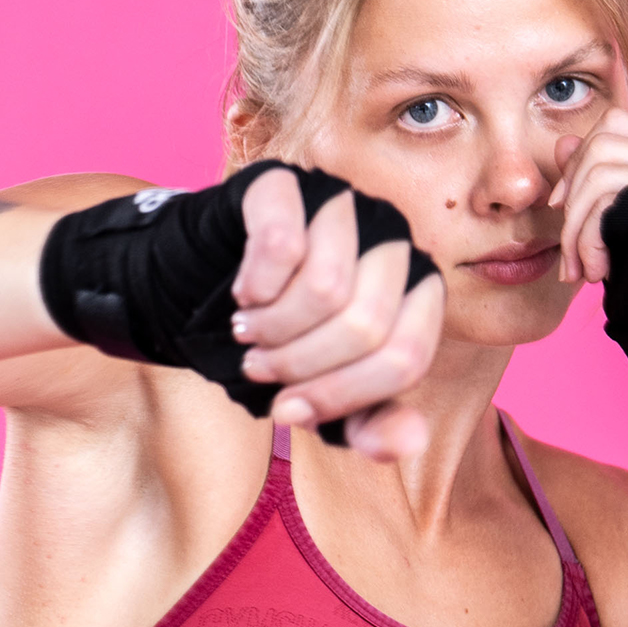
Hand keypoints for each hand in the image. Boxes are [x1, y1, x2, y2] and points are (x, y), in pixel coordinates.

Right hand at [230, 168, 443, 459]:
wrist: (208, 284)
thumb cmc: (282, 339)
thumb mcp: (324, 395)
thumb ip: (369, 423)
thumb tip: (407, 442)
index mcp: (419, 291)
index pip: (407, 357)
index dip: (343, 396)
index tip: (289, 410)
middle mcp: (395, 239)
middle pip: (367, 325)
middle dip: (300, 365)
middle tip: (260, 368)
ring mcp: (345, 203)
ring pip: (328, 287)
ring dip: (273, 329)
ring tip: (251, 334)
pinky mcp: (289, 184)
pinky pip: (283, 244)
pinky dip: (254, 287)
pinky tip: (245, 295)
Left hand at [551, 112, 627, 501]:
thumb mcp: (626, 247)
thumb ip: (602, 196)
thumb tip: (563, 143)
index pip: (619, 127)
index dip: (576, 165)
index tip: (559, 215)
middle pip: (605, 139)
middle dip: (570, 200)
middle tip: (568, 260)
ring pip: (603, 166)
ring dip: (575, 226)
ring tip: (580, 272)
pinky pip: (614, 194)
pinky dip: (589, 235)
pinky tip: (596, 274)